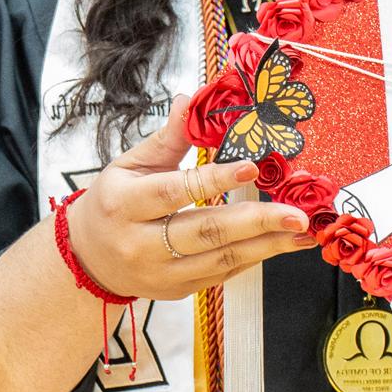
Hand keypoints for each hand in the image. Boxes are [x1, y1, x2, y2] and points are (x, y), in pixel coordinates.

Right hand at [64, 99, 314, 300]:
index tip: (252, 168)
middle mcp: (140, 243)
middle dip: (257, 223)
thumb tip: (191, 100)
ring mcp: (160, 273)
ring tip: (302, 231)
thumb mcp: (130, 165)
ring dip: (268, 246)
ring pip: (221, 260)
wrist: (89, 258)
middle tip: (297, 214)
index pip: (175, 191)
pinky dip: (253, 258)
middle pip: (205, 232)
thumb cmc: (114, 203)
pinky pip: (221, 275)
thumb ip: (167, 139)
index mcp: (124, 204)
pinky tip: (278, 244)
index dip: (215, 180)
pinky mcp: (176, 291)